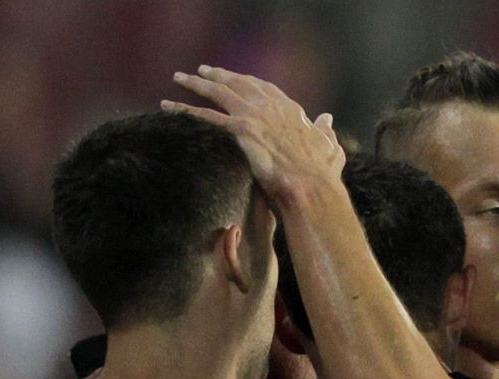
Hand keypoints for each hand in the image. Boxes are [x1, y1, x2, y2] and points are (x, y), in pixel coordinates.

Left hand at [162, 65, 342, 198]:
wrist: (310, 187)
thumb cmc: (321, 175)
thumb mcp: (330, 147)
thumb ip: (326, 131)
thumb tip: (327, 119)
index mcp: (290, 109)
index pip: (265, 88)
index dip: (248, 82)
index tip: (237, 78)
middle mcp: (270, 106)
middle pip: (239, 83)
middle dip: (220, 75)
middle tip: (203, 70)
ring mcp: (254, 115)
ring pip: (219, 92)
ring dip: (197, 83)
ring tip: (180, 79)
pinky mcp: (241, 130)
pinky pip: (206, 116)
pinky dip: (184, 109)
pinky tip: (168, 106)